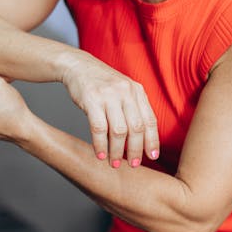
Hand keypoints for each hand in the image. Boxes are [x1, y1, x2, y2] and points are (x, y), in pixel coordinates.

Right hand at [61, 52, 158, 166]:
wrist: (78, 66)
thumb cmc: (102, 83)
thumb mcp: (123, 90)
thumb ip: (134, 109)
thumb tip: (143, 138)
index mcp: (137, 91)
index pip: (150, 120)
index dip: (152, 141)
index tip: (153, 157)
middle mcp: (126, 92)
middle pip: (136, 128)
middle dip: (135, 150)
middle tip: (133, 165)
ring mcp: (109, 95)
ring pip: (118, 131)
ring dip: (117, 151)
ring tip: (114, 163)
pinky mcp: (91, 99)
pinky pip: (99, 128)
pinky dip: (100, 145)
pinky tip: (100, 155)